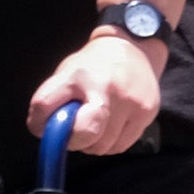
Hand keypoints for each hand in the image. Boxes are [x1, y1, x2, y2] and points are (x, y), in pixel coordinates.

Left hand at [35, 25, 164, 152]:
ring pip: (104, 146)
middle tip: (77, 129)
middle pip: (85, 134)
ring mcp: (132, 101)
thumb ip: (49, 103)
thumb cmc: (93, 66)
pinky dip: (112, 143)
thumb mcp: (65, 74)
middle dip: (77, 140)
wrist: (135, 47)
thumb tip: (44, 134)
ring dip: (95, 143)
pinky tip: (112, 126)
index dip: (48, 126)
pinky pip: (121, 146)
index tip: (54, 126)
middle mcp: (109, 87)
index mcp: (81, 75)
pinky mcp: (148, 111)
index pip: (50, 107)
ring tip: (97, 123)